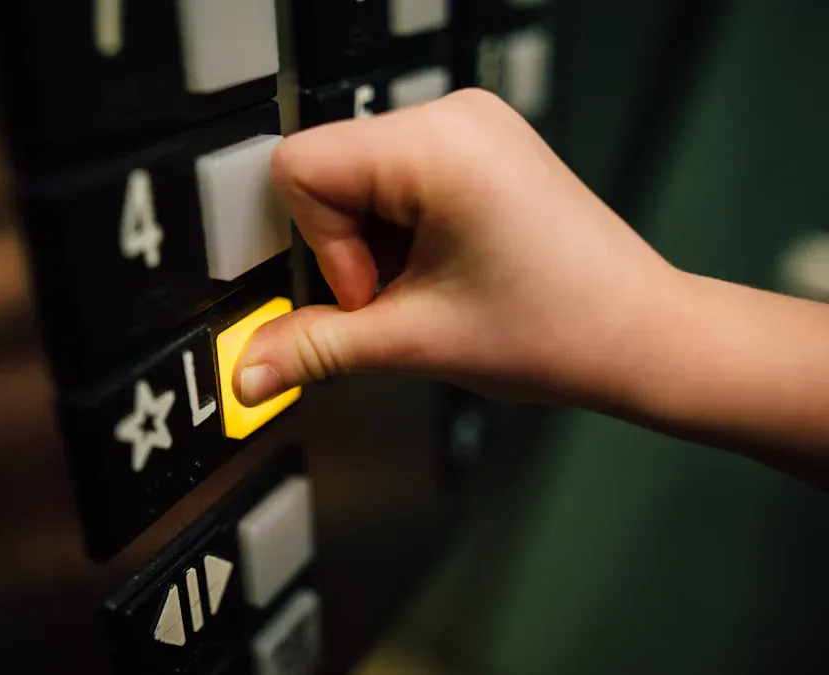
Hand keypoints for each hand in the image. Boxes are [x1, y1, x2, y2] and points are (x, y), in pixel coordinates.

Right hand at [234, 88, 678, 409]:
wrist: (638, 335)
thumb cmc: (561, 328)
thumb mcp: (413, 341)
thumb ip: (313, 347)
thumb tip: (246, 368)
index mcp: (438, 144)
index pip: (299, 169)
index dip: (323, 246)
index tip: (376, 289)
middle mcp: (453, 116)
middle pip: (325, 172)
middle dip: (349, 248)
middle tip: (405, 291)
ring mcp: (469, 126)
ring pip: (355, 178)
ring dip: (375, 243)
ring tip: (434, 281)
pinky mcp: (476, 146)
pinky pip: (392, 178)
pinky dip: (399, 231)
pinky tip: (443, 266)